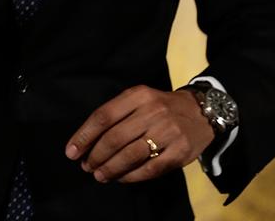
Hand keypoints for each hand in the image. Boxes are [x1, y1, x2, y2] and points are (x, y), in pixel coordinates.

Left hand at [65, 85, 214, 182]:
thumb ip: (116, 114)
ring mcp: (169, 132)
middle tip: (86, 166)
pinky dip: (132, 176)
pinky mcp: (181, 152)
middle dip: (96, 155)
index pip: (104, 116)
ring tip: (99, 175)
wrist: (202, 112)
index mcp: (138, 95)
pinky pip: (151, 168)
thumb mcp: (139, 99)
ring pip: (131, 155)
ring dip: (111, 168)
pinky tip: (121, 178)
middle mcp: (153, 111)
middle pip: (115, 137)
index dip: (84, 136)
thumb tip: (87, 141)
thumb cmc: (161, 106)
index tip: (72, 151)